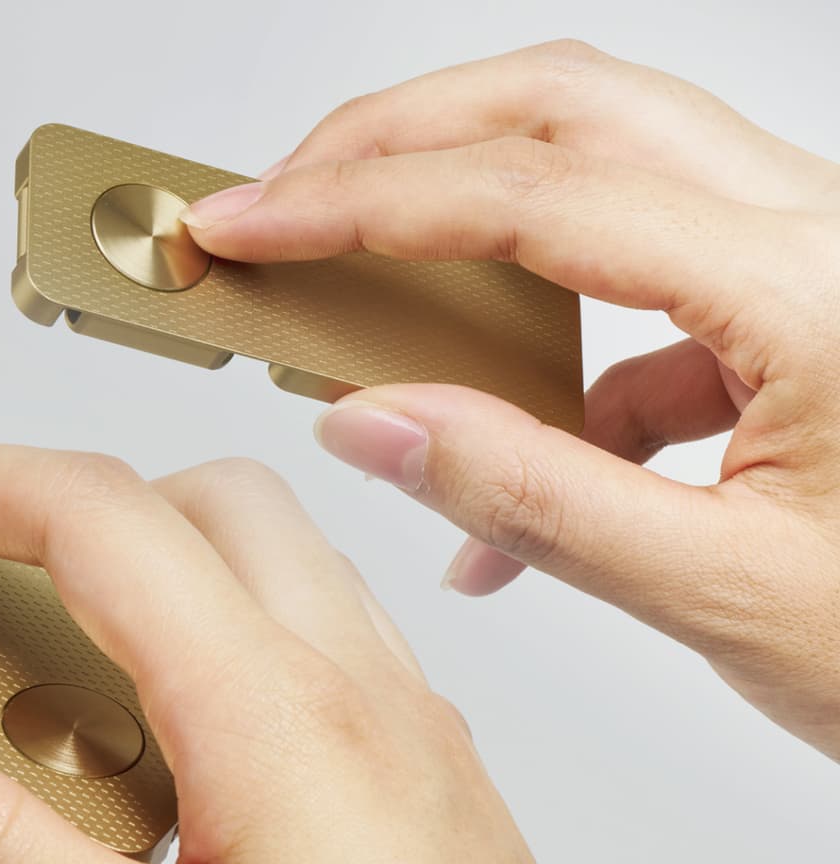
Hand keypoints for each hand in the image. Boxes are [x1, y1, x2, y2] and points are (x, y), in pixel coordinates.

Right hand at [0, 445, 572, 863]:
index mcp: (277, 708)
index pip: (90, 514)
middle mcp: (355, 687)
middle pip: (189, 496)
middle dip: (53, 498)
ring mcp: (403, 725)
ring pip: (266, 554)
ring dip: (147, 554)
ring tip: (53, 643)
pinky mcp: (424, 776)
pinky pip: (316, 636)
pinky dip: (220, 630)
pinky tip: (179, 736)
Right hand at [180, 40, 839, 759]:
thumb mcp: (724, 590)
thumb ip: (530, 497)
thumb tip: (374, 423)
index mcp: (811, 285)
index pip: (534, 195)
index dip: (362, 202)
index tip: (250, 221)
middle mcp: (816, 230)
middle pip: (568, 104)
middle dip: (401, 134)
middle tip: (285, 191)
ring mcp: (807, 256)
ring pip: (602, 162)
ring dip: (466, 209)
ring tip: (362, 275)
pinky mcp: (793, 305)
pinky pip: (640, 283)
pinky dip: (546, 348)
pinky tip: (499, 452)